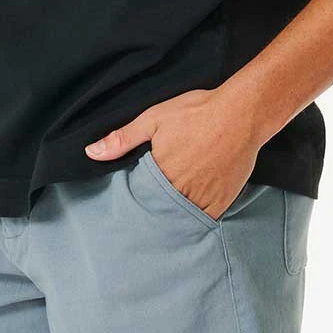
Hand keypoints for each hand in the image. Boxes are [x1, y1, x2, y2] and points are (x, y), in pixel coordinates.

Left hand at [84, 85, 259, 220]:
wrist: (241, 114)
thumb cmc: (197, 112)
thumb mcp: (154, 118)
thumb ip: (122, 139)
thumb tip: (91, 152)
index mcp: (159, 173)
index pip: (137, 198)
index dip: (134, 198)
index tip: (130, 201)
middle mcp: (179, 192)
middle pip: (158, 211)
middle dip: (151, 211)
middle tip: (146, 213)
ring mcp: (202, 199)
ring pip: (179, 219)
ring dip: (171, 218)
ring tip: (165, 216)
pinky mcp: (221, 202)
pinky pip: (203, 219)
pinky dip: (194, 218)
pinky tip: (189, 213)